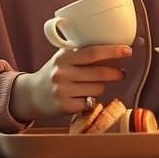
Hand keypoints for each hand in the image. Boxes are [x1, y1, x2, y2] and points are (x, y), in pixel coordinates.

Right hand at [10, 44, 128, 121]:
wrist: (31, 95)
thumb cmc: (54, 73)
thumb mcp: (64, 58)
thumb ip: (84, 53)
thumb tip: (115, 50)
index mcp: (64, 56)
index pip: (93, 52)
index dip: (113, 51)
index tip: (127, 51)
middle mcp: (62, 73)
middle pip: (100, 73)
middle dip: (115, 73)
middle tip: (121, 73)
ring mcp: (63, 90)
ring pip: (98, 89)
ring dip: (100, 88)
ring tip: (90, 86)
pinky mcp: (65, 107)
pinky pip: (90, 103)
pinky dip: (89, 101)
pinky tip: (79, 98)